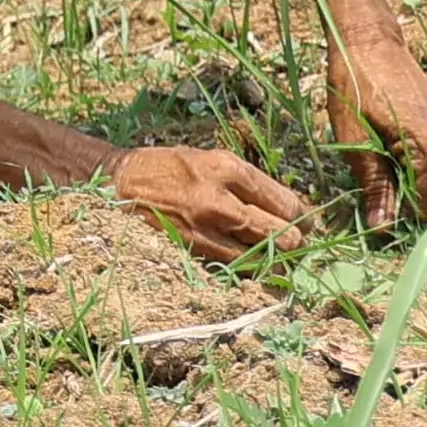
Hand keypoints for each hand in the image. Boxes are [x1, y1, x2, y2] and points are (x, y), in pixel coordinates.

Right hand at [114, 144, 320, 261]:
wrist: (119, 185)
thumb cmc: (169, 168)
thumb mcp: (210, 159)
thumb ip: (248, 182)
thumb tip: (290, 209)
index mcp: (227, 169)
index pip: (285, 202)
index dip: (303, 216)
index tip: (307, 221)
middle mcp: (219, 201)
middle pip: (280, 234)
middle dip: (294, 241)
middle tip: (295, 241)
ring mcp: (205, 230)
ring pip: (261, 258)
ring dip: (274, 259)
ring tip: (276, 254)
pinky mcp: (193, 252)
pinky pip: (235, 267)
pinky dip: (248, 267)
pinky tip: (250, 261)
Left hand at [324, 34, 426, 230]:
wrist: (371, 43)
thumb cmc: (356, 86)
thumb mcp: (355, 140)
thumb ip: (374, 187)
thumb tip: (383, 229)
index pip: (424, 207)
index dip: (397, 213)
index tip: (373, 203)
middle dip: (405, 196)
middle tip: (374, 173)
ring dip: (413, 180)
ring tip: (384, 155)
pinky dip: (421, 165)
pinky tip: (397, 147)